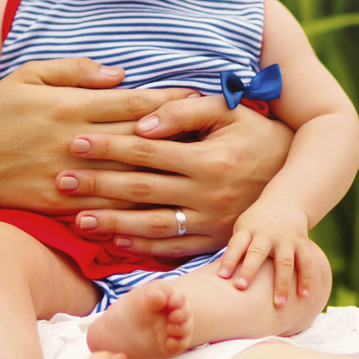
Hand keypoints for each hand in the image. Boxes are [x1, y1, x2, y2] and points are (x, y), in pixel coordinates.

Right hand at [0, 59, 198, 211]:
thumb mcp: (29, 75)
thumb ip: (75, 70)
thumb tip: (120, 74)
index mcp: (71, 106)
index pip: (132, 103)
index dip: (168, 101)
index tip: (196, 99)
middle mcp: (74, 141)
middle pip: (138, 138)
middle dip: (178, 135)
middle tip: (212, 134)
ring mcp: (69, 175)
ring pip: (128, 176)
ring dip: (165, 173)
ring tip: (199, 171)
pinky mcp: (60, 203)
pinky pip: (105, 207)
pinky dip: (134, 207)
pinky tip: (160, 208)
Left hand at [62, 95, 293, 256]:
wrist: (297, 172)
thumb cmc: (255, 131)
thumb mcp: (227, 110)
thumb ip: (184, 109)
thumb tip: (141, 124)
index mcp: (208, 158)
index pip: (146, 151)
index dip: (108, 146)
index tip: (74, 142)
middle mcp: (208, 194)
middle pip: (141, 190)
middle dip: (98, 185)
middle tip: (61, 181)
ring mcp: (211, 222)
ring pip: (152, 225)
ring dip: (113, 222)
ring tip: (79, 218)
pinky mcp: (214, 241)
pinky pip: (173, 248)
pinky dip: (142, 246)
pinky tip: (114, 240)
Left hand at [216, 198, 317, 308]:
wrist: (285, 202)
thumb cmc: (257, 223)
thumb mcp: (243, 229)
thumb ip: (235, 250)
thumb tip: (218, 277)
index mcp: (248, 230)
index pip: (236, 245)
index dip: (228, 260)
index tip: (222, 276)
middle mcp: (266, 235)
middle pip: (257, 253)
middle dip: (249, 270)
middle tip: (241, 288)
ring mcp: (285, 239)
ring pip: (285, 262)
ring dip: (282, 283)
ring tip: (279, 304)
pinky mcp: (301, 243)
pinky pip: (305, 262)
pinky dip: (305, 278)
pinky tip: (304, 295)